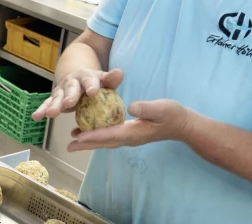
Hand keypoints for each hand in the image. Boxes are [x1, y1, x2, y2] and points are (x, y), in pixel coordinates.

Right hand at [32, 68, 123, 120]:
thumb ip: (111, 79)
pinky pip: (48, 104)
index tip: (93, 91)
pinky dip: (41, 110)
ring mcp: (62, 89)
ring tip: (51, 114)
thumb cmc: (95, 82)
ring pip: (58, 97)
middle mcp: (73, 82)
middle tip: (68, 103)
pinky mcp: (55, 97)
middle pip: (71, 88)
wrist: (78, 74)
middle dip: (70, 96)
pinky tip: (36, 117)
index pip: (90, 80)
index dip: (91, 85)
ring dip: (54, 105)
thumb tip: (120, 73)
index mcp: (87, 77)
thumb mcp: (104, 79)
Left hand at [66, 99, 195, 151]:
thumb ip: (146, 108)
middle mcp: (129, 138)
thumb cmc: (172, 115)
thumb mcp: (161, 109)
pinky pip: (111, 136)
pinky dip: (98, 135)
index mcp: (134, 133)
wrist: (182, 124)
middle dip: (86, 143)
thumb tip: (130, 107)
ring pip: (106, 141)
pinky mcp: (130, 133)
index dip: (93, 136)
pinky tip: (91, 129)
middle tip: (69, 145)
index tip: (78, 137)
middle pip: (104, 142)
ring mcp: (130, 137)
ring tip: (74, 139)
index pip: (110, 135)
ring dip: (90, 141)